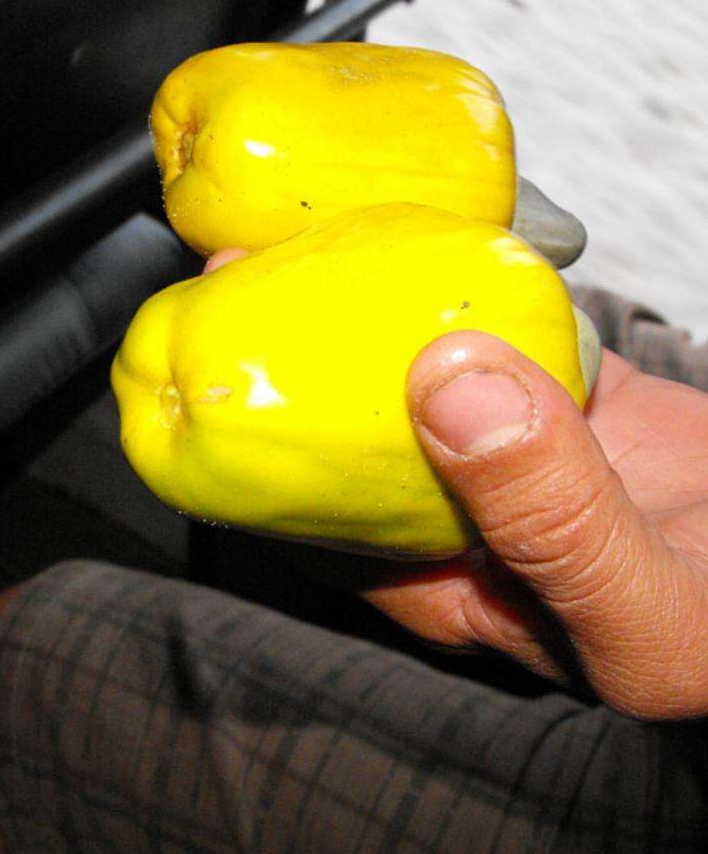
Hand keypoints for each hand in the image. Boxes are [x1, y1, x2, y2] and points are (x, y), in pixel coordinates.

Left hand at [206, 248, 707, 719]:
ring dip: (353, 311)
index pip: (310, 522)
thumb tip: (448, 388)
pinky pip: (483, 332)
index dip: (250, 452)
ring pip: (404, 372)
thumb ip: (552, 514)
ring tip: (300, 244)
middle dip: (282, 360)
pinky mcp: (551, 391)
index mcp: (440, 581)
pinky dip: (447, 292)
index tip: (213, 365)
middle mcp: (451, 511)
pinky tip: (412, 247)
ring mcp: (497, 445)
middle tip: (238, 276)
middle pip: (341, 431)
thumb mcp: (641, 609)